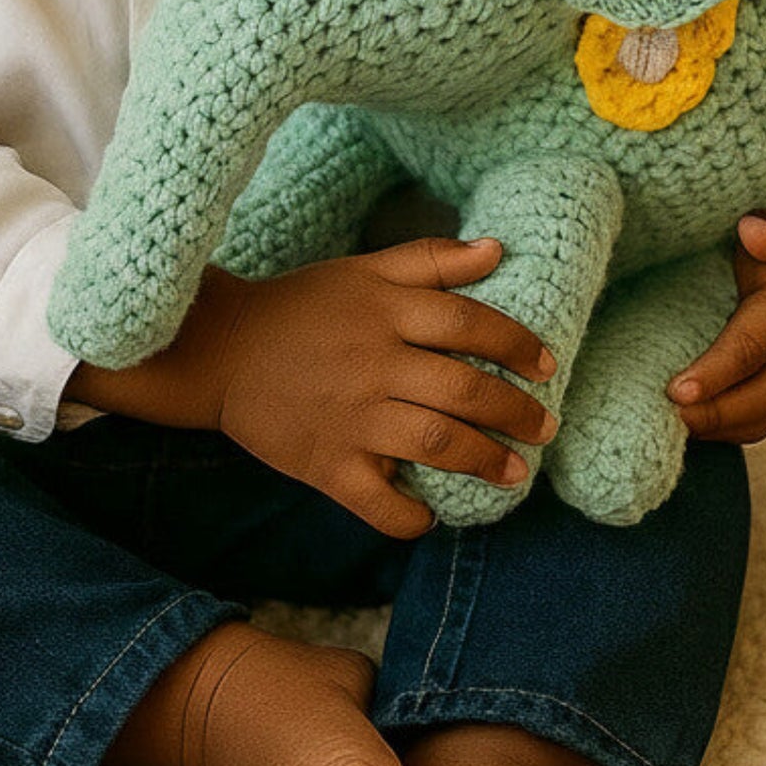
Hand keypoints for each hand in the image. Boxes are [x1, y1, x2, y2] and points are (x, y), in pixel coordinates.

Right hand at [207, 236, 557, 538]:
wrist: (218, 348)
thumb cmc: (299, 307)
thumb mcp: (361, 270)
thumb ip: (429, 260)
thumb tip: (496, 248)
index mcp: (384, 310)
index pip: (469, 323)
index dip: (518, 344)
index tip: (546, 365)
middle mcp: (373, 362)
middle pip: (465, 389)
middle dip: (517, 412)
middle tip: (544, 428)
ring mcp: (350, 417)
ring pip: (437, 443)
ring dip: (485, 461)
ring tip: (514, 472)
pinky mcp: (325, 464)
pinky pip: (379, 502)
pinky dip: (411, 517)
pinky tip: (431, 515)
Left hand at [666, 208, 765, 442]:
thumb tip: (752, 231)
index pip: (751, 348)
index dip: (715, 373)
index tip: (676, 390)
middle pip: (758, 400)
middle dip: (711, 414)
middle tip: (662, 416)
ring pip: (756, 421)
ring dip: (713, 429)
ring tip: (664, 425)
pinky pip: (749, 424)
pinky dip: (717, 430)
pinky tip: (678, 423)